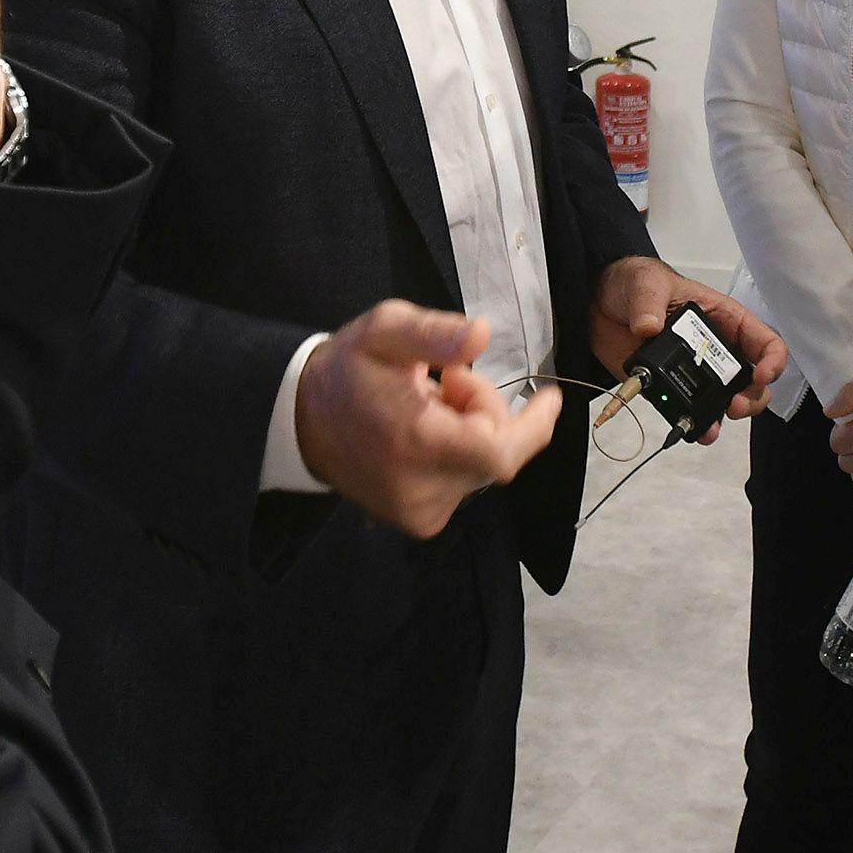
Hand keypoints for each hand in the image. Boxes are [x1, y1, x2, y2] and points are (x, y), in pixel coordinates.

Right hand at [296, 300, 563, 538]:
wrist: (301, 421)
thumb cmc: (347, 370)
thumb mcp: (385, 331)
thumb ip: (433, 333)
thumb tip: (482, 334)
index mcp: (415, 441)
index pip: (499, 452)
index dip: (534, 428)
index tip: (550, 398)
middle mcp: (421, 488)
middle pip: (494, 451)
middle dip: (484, 409)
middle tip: (448, 379)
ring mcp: (420, 512)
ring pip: (481, 467)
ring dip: (469, 432)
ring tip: (424, 406)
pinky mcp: (420, 522)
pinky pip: (464, 484)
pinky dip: (457, 455)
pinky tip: (422, 436)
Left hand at [591, 257, 786, 423]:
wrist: (596, 305)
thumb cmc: (632, 284)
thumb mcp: (645, 282)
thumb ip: (648, 301)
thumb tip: (648, 326)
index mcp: (724, 319)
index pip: (764, 340)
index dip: (772, 359)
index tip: (761, 375)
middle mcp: (716, 348)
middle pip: (753, 379)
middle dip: (752, 396)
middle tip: (735, 406)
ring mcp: (696, 371)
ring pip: (729, 399)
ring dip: (729, 413)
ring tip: (716, 421)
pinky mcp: (672, 388)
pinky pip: (693, 411)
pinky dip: (699, 424)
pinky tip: (696, 431)